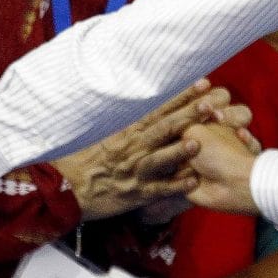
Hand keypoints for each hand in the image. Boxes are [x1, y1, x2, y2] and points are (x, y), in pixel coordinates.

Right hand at [53, 83, 251, 221]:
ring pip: (160, 159)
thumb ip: (129, 120)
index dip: (181, 96)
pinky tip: (193, 182)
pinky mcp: (136, 194)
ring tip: (197, 142)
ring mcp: (136, 171)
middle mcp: (134, 147)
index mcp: (128, 130)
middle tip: (210, 103)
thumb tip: (148, 102)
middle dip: (188, 115)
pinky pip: (158, 190)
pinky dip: (175, 187)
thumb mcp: (106, 133)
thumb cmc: (87, 159)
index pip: (159, 108)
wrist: (67, 188)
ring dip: (179, 151)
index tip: (203, 83)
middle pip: (164, 128)